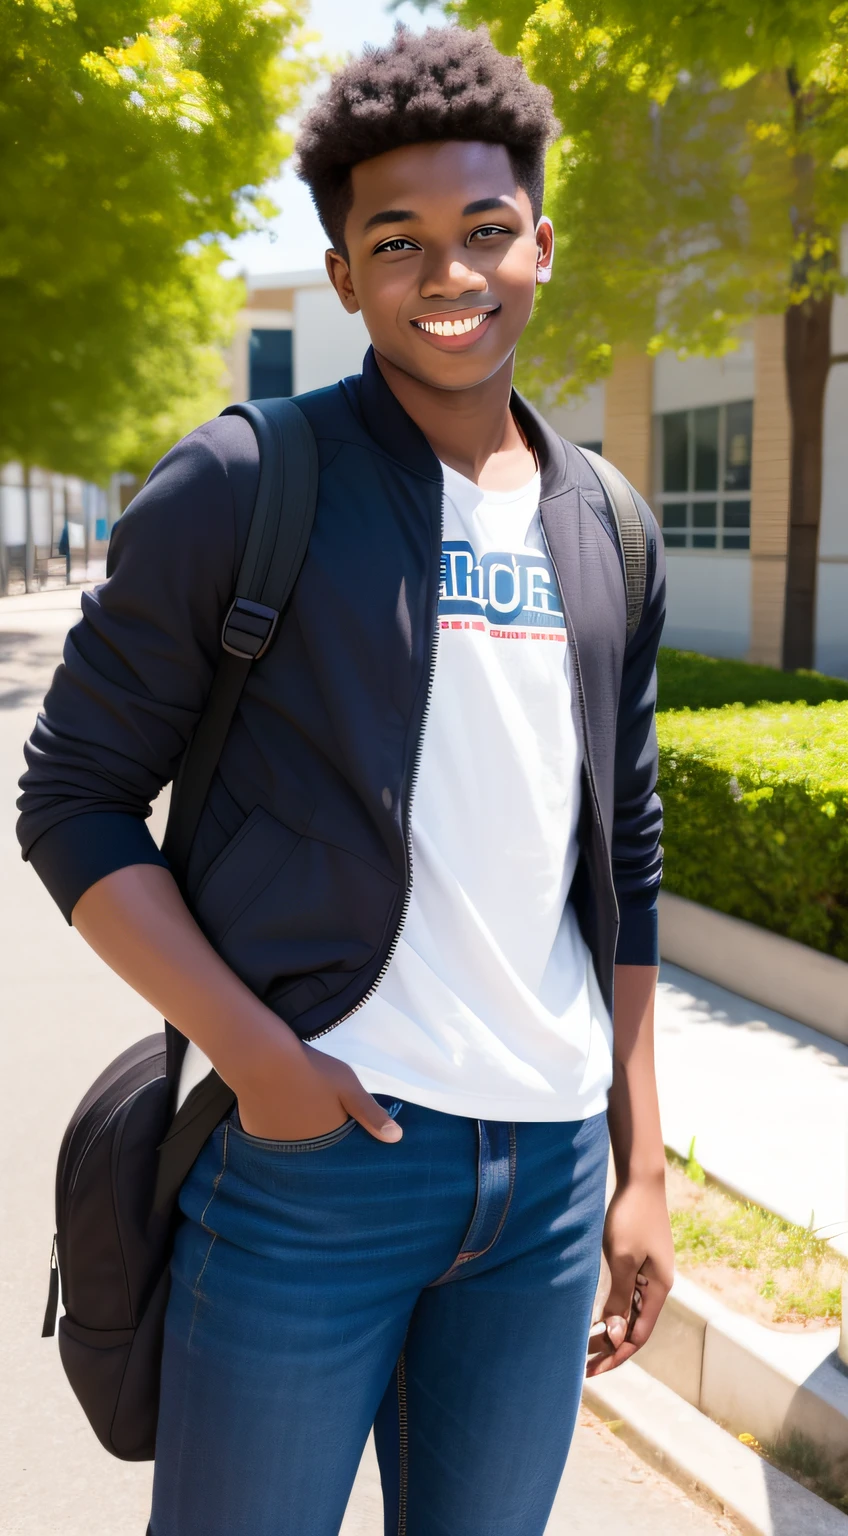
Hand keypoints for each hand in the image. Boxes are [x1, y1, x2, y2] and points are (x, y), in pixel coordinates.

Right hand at [235, 1040, 402, 1144]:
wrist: (262, 1057)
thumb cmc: (312, 1070)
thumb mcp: (348, 1087)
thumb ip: (371, 1113)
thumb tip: (396, 1138)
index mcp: (326, 1140)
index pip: (339, 1145)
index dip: (342, 1130)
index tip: (340, 1116)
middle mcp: (300, 1149)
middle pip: (315, 1144)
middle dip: (319, 1132)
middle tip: (315, 1104)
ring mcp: (275, 1144)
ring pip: (292, 1140)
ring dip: (296, 1130)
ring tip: (297, 1103)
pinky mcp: (255, 1133)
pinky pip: (271, 1134)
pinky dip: (275, 1125)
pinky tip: (277, 1105)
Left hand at [585, 1174, 673, 1377]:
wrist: (641, 1179)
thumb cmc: (631, 1216)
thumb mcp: (623, 1258)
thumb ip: (620, 1297)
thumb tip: (616, 1335)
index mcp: (659, 1289)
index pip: (638, 1336)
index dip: (616, 1355)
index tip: (591, 1369)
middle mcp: (658, 1286)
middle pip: (635, 1328)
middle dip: (611, 1348)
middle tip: (583, 1365)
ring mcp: (650, 1274)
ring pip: (631, 1313)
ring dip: (611, 1331)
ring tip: (585, 1345)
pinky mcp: (641, 1262)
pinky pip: (628, 1296)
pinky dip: (613, 1310)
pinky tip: (596, 1317)